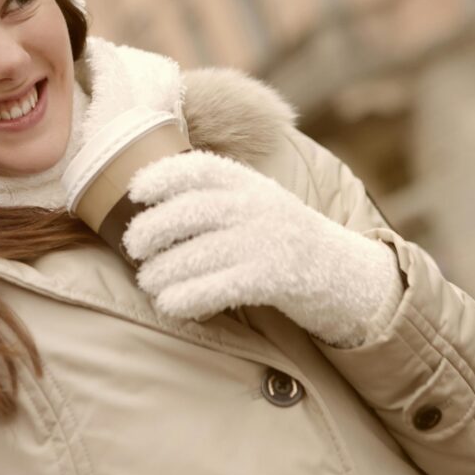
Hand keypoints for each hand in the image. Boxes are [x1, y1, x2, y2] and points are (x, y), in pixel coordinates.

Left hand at [123, 151, 400, 345]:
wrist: (340, 271)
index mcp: (248, 183)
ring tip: (148, 281)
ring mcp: (264, 242)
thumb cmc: (278, 236)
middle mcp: (255, 206)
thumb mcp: (255, 201)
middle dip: (150, 230)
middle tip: (133, 247)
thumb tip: (149, 205)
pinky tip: (169, 305)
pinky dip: (184, 299)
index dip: (161, 176)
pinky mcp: (270, 279)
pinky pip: (214, 288)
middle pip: (188, 213)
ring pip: (194, 256)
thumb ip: (215, 196)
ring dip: (160, 273)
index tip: (134, 191)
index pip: (199, 169)